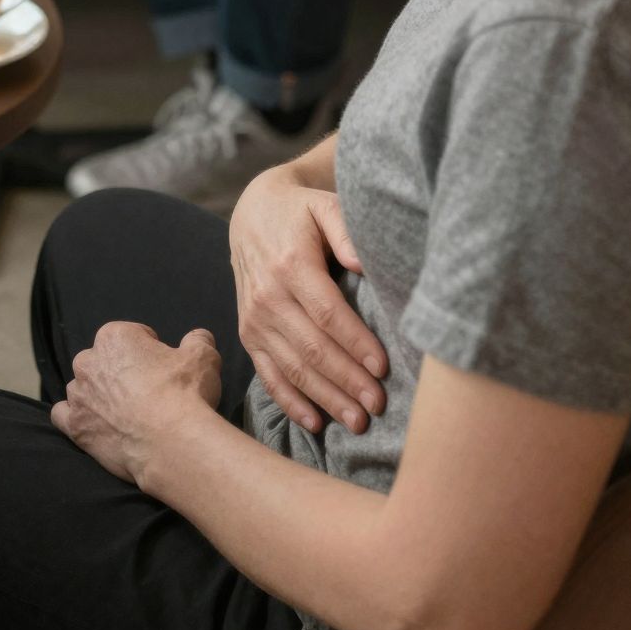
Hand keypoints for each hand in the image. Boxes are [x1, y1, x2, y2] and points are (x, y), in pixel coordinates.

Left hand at [52, 322, 221, 483]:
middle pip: (104, 361)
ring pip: (83, 388)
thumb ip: (198, 340)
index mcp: (115, 336)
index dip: (150, 353)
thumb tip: (198, 337)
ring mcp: (79, 395)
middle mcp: (89, 361)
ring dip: (98, 396)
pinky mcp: (76, 427)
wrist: (173, 443)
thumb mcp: (202, 357)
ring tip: (125, 414)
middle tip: (147, 394)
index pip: (132, 336)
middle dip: (121, 373)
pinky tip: (93, 425)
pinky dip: (75, 418)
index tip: (163, 371)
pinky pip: (63, 415)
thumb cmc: (185, 394)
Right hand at [229, 165, 387, 436]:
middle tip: (378, 405)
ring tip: (357, 421)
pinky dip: (290, 402)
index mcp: (290, 265)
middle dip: (347, 381)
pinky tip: (315, 423)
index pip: (327, 313)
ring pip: (293, 367)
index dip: (355, 343)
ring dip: (326, 398)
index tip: (383, 368)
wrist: (252, 214)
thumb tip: (364, 264)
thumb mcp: (323, 206)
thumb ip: (345, 231)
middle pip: (312, 348)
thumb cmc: (300, 213)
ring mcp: (254, 318)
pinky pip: (268, 374)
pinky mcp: (248, 334)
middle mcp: (267, 295)